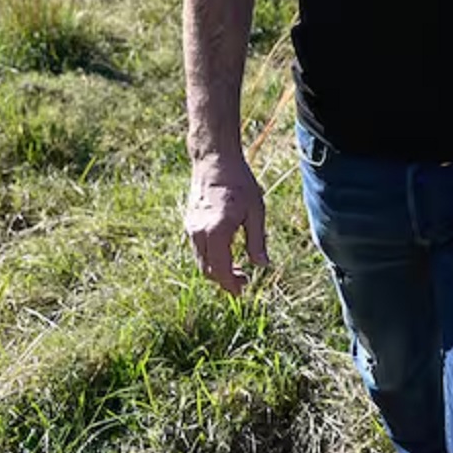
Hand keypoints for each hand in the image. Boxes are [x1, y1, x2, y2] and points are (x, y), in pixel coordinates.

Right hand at [184, 156, 268, 295]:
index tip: (242, 291)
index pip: (220, 269)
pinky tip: (226, 252)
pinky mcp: (189, 222)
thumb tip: (262, 265)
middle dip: (224, 280)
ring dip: (217, 270)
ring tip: (238, 269)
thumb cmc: (239, 183)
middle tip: (244, 281)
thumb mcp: (256, 211)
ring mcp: (191, 227)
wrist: (214, 160)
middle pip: (208, 270)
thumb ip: (257, 241)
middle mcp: (198, 233)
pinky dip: (210, 257)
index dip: (230, 284)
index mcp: (216, 232)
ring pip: (201, 261)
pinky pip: (198, 249)